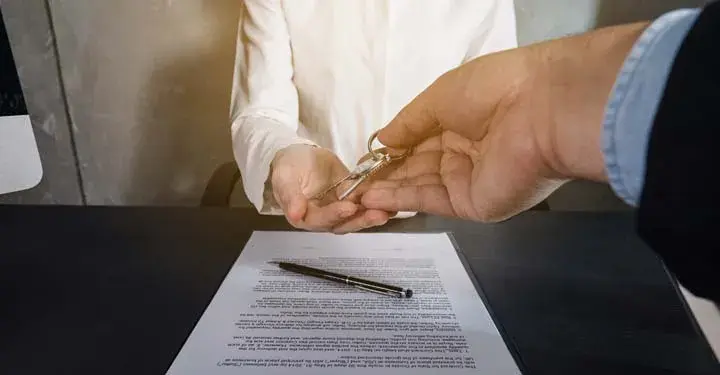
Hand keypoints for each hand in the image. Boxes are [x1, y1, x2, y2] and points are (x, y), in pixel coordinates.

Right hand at [271, 144, 390, 232]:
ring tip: (389, 210)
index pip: (321, 220)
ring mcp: (340, 209)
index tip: (349, 207)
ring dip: (372, 215)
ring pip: (357, 217)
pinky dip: (378, 204)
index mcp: (305, 217)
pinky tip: (393, 202)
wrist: (300, 155)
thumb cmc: (288, 166)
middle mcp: (324, 219)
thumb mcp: (285, 177)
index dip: (335, 214)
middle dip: (361, 220)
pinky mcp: (352, 199)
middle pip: (343, 224)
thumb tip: (294, 215)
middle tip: (379, 214)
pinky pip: (365, 204)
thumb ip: (290, 196)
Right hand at [361, 22, 647, 221]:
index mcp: (460, 123)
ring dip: (385, 191)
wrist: (541, 109)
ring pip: (418, 186)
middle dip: (382, 176)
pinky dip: (401, 199)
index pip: (417, 142)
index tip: (361, 161)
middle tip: (348, 184)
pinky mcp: (472, 204)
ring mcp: (467, 181)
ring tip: (350, 195)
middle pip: (415, 168)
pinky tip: (372, 197)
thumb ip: (408, 122)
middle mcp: (463, 153)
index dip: (389, 152)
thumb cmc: (493, 90)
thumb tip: (380, 140)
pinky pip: (430, 200)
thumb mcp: (440, 95)